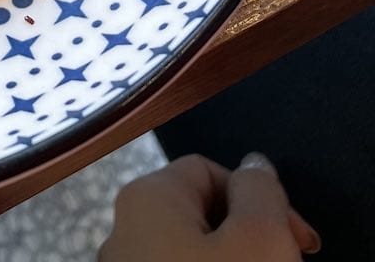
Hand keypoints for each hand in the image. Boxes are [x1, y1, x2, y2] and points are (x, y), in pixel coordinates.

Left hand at [99, 153, 320, 259]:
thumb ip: (259, 189)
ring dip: (230, 256)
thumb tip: (253, 166)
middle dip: (246, 231)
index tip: (297, 239)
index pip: (208, 170)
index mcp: (144, 196)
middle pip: (199, 214)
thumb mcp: (258, 234)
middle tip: (281, 258)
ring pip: (189, 248)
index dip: (260, 199)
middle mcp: (121, 228)